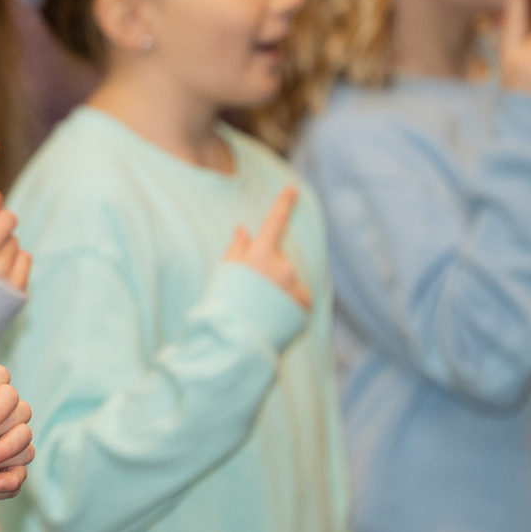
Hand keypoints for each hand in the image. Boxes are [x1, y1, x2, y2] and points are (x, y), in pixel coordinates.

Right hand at [224, 187, 310, 310]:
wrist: (238, 342)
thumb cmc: (225, 304)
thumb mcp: (224, 272)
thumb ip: (237, 248)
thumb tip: (243, 230)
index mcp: (261, 254)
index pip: (274, 222)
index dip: (283, 204)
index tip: (292, 190)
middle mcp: (283, 267)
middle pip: (278, 259)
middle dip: (268, 268)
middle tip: (249, 291)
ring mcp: (296, 286)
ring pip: (289, 279)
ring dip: (279, 288)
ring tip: (261, 308)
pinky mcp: (305, 305)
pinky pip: (298, 297)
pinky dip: (289, 303)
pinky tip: (274, 316)